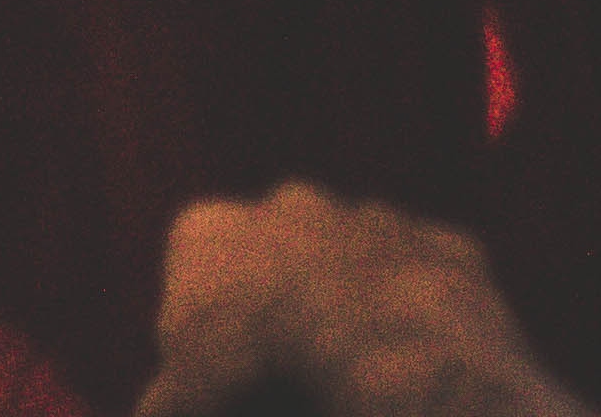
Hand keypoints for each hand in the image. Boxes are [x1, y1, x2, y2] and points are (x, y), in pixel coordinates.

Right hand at [138, 188, 585, 416]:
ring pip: (360, 264)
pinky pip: (434, 285)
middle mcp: (288, 205)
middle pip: (276, 260)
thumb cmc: (263, 370)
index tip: (226, 388)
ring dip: (360, 308)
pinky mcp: (447, 247)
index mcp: (207, 229)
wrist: (383, 346)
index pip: (192, 281)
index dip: (206, 342)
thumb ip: (165, 401)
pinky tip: (423, 368)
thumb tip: (153, 416)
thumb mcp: (183, 399)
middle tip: (300, 377)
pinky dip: (430, 319)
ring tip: (367, 378)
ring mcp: (373, 218)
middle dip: (285, 307)